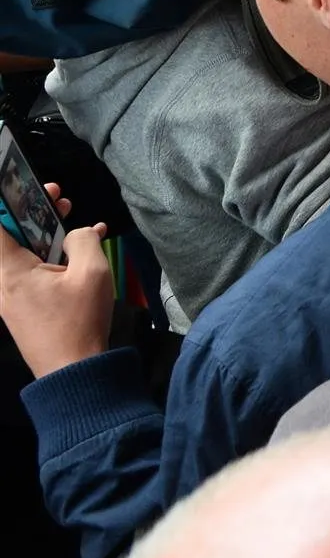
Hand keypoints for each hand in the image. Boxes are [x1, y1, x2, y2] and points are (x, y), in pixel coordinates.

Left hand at [0, 184, 113, 379]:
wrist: (73, 371)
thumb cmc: (79, 320)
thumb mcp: (91, 273)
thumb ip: (83, 241)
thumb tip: (77, 233)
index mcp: (10, 270)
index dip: (4, 203)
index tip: (19, 185)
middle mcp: (2, 280)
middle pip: (6, 234)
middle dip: (29, 208)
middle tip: (55, 192)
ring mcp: (11, 293)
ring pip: (20, 249)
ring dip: (43, 228)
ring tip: (70, 211)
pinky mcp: (24, 302)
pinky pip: (31, 267)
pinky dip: (51, 251)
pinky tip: (83, 243)